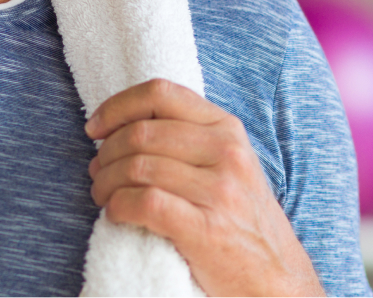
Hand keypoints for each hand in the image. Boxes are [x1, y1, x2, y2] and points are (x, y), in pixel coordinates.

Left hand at [85, 79, 322, 296]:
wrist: (278, 281)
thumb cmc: (241, 219)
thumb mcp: (227, 163)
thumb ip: (188, 137)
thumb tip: (121, 125)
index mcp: (226, 128)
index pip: (159, 93)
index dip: (117, 106)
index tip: (94, 128)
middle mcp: (226, 152)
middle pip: (141, 133)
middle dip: (105, 153)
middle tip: (97, 173)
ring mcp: (220, 191)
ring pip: (137, 167)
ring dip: (105, 182)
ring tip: (103, 195)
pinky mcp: (207, 229)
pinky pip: (143, 202)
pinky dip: (118, 206)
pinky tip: (116, 214)